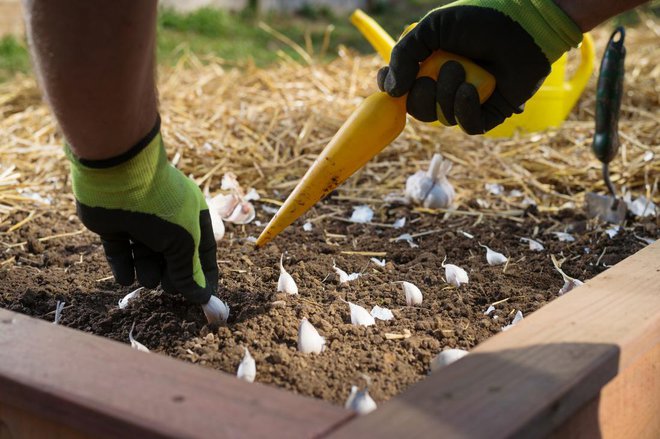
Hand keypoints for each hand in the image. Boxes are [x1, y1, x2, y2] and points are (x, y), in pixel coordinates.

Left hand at [67, 117, 217, 303]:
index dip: (203, 274)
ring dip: (148, 272)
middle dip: (172, 275)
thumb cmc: (160, 205)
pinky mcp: (114, 226)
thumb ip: (188, 271)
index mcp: (192, 217)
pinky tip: (126, 277)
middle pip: (173, 257)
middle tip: (168, 289)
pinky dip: (123, 267)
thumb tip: (200, 296)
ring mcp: (139, 223)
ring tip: (148, 277)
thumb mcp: (182, 241)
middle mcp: (167, 220)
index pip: (203, 251)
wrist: (117, 175)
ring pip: (147, 258)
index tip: (202, 297)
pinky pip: (120, 252)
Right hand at [377, 0, 582, 133]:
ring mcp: (467, 101)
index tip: (390, 84)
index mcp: (429, 65)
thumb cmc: (479, 21)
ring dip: (447, 95)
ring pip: (442, 118)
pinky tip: (469, 90)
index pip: (401, 87)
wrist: (522, 25)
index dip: (392, 89)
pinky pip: (467, 126)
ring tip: (463, 70)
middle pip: (417, 108)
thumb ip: (404, 54)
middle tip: (434, 74)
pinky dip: (464, 110)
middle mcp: (445, 85)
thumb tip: (391, 92)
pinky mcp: (489, 113)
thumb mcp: (433, 28)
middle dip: (421, 94)